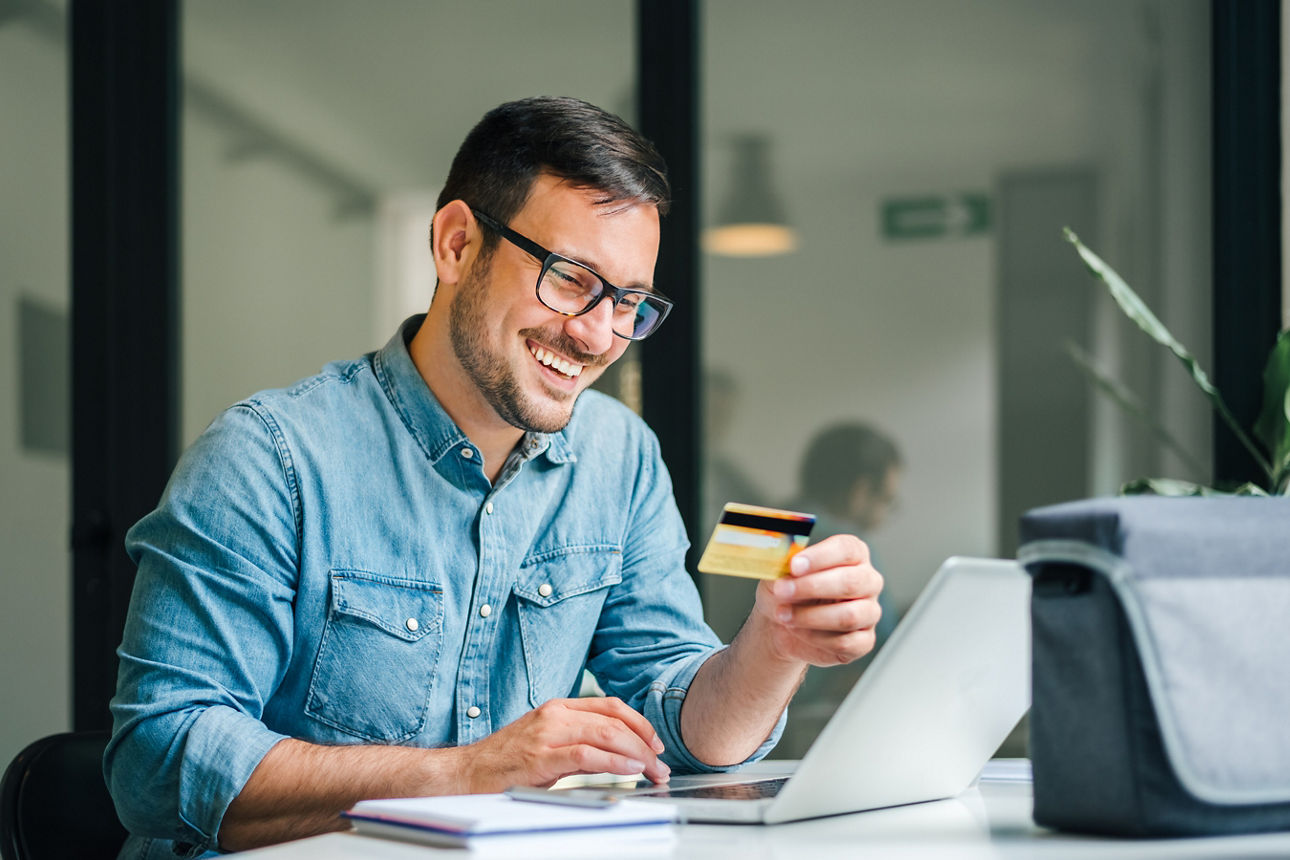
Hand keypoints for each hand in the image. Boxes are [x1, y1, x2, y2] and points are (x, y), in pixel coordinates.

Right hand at [451, 697, 669, 792]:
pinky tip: (629, 769)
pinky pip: (587, 754)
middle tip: (660, 764)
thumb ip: (580, 743)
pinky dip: (614, 761)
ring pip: (606, 733)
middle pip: (614, 719)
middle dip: (645, 742)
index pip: (610, 705)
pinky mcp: (541, 757)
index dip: (639, 722)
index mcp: (558, 708)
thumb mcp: (547, 743)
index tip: (655, 743)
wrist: (465, 774)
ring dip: (637, 753)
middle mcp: (555, 714)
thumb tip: (617, 753)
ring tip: (652, 770)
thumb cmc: (505, 762)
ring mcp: (547, 734)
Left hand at [754, 534, 883, 666]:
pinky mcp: (864, 641)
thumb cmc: (787, 591)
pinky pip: (845, 642)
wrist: (781, 624)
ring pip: (849, 615)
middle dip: (812, 587)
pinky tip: (798, 631)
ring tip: (784, 615)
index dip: (820, 557)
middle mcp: (868, 580)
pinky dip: (816, 638)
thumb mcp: (780, 572)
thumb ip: (784, 562)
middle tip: (782, 591)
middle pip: (851, 582)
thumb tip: (784, 558)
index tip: (794, 565)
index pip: (847, 549)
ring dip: (810, 616)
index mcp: (853, 555)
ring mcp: (869, 612)